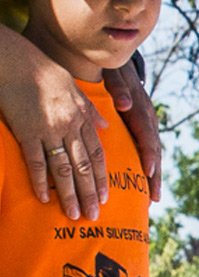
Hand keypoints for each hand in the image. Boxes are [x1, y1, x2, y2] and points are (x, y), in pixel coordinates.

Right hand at [0, 27, 109, 218]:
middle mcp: (69, 127)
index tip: (105, 197)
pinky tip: (45, 199)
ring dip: (71, 194)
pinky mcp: (26, 131)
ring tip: (75, 214)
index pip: (96, 154)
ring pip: (64, 169)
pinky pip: (36, 161)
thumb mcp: (72, 86)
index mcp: (81, 118)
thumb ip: (89, 108)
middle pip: (84, 167)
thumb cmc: (41, 71)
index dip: (101, 177)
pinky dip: (40, 182)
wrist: (15, 60)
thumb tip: (105, 124)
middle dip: (90, 193)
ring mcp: (48, 131)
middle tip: (94, 216)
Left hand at [102, 62, 162, 199]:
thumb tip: (125, 104)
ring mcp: (148, 127)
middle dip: (155, 175)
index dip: (150, 154)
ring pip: (154, 155)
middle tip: (154, 197)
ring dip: (153, 177)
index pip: (148, 136)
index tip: (149, 171)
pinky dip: (148, 169)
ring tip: (152, 199)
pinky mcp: (143, 131)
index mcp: (142, 110)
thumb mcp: (114, 75)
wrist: (119, 66)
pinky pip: (147, 152)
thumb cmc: (112, 71)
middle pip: (155, 151)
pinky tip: (144, 185)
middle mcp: (149, 121)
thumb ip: (120, 88)